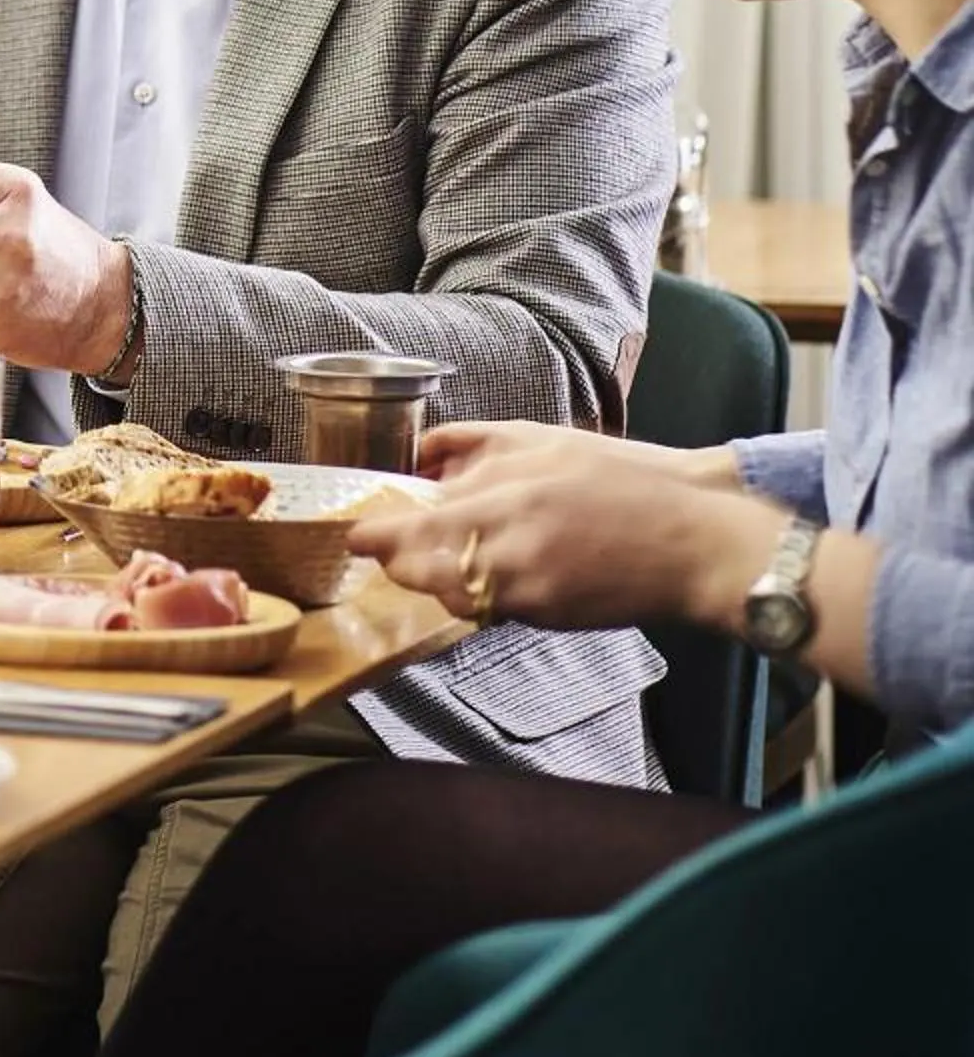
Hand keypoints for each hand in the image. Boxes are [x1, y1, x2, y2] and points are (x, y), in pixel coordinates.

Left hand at [348, 429, 781, 630]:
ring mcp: (529, 591)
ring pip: (452, 596)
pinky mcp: (547, 617)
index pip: (414, 528)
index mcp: (507, 497)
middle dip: (401, 562)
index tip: (358, 534)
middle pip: (421, 571)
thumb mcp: (543, 439)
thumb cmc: (624, 481)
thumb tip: (419, 453)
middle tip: (394, 549)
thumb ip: (473, 444)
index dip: (377, 537)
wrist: (697, 540)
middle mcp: (511, 550)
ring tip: (455, 557)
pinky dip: (481, 595)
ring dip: (440, 580)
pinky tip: (499, 573)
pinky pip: (491, 609)